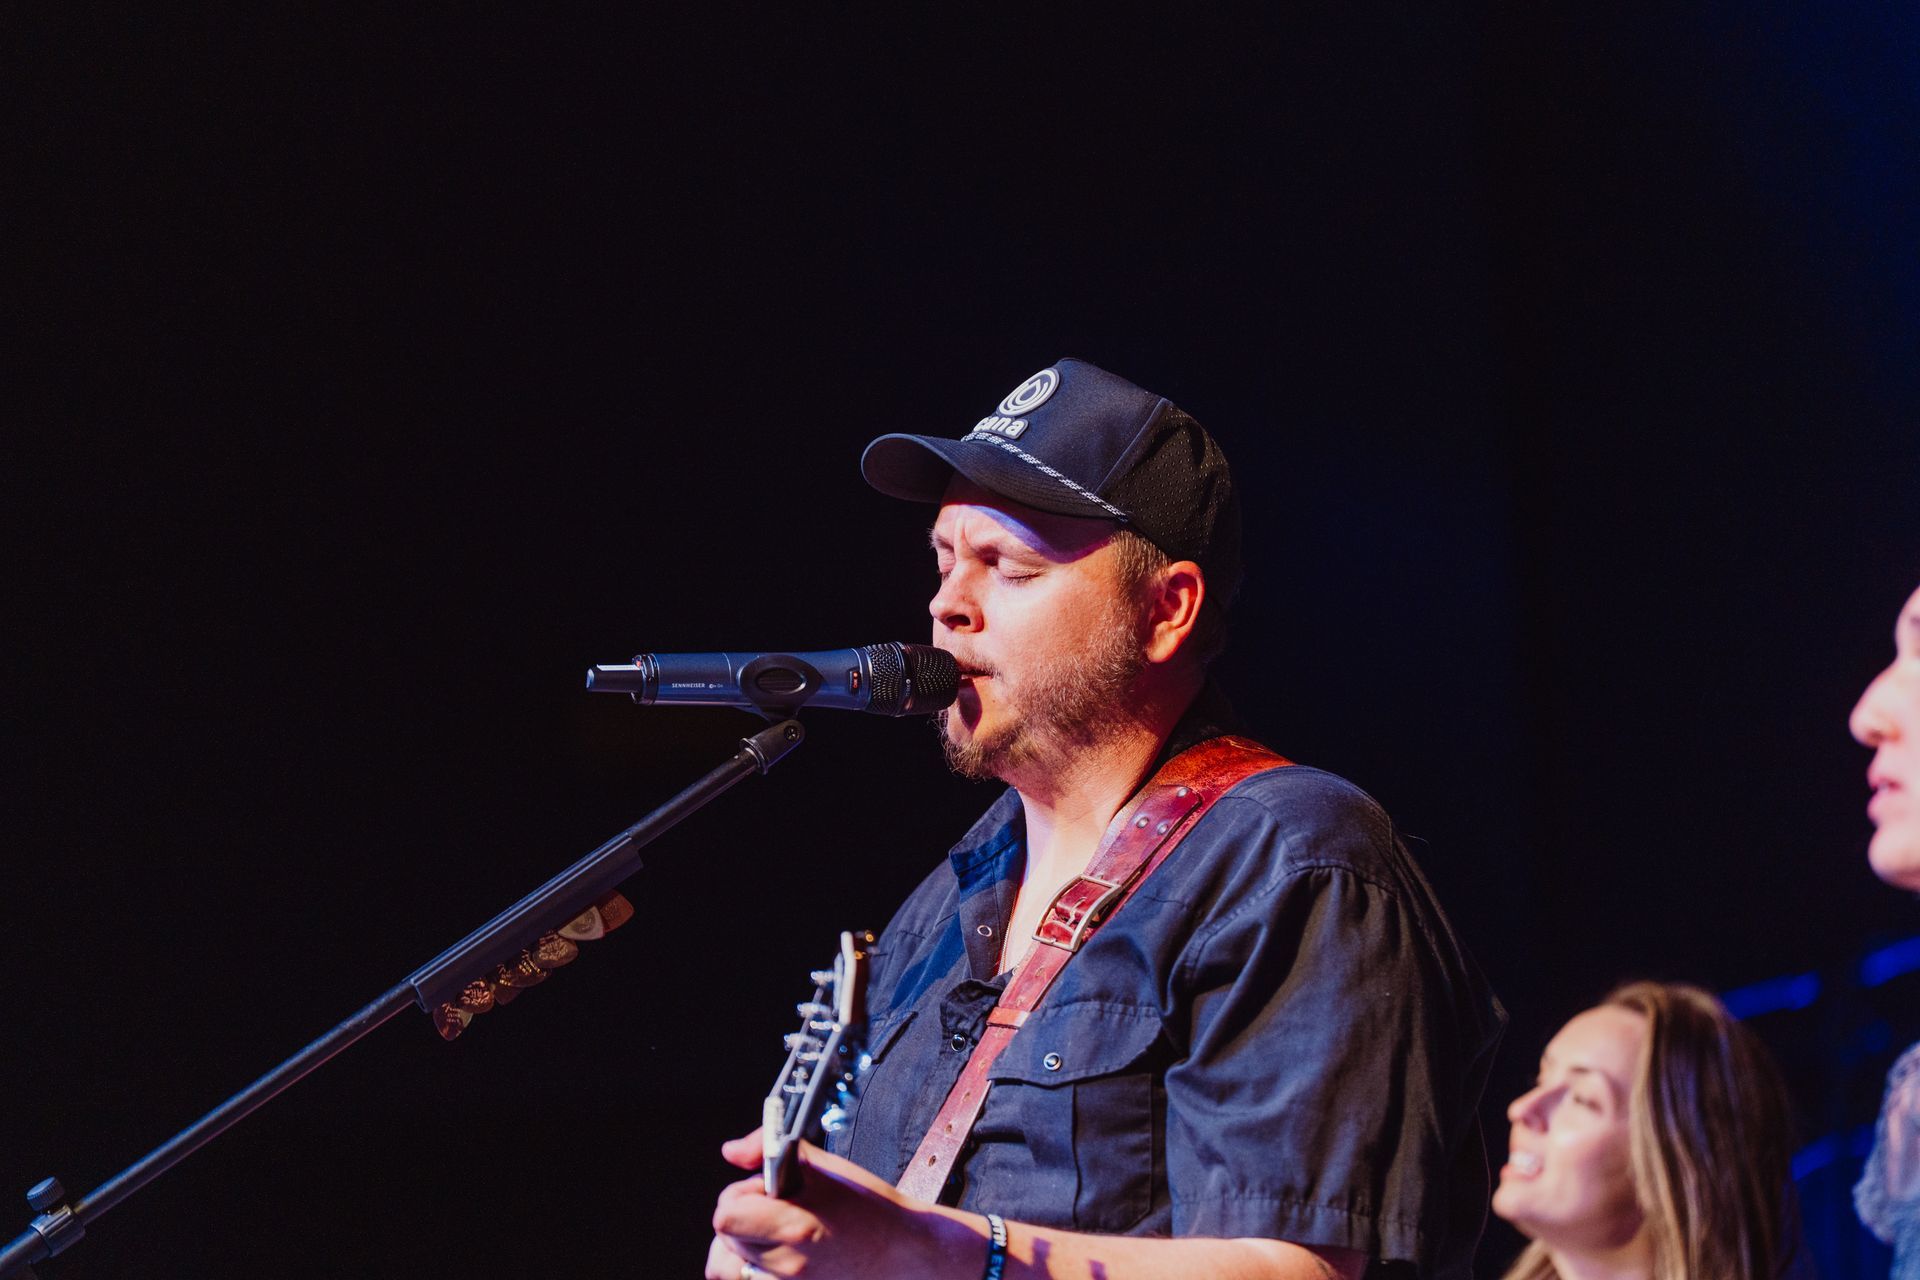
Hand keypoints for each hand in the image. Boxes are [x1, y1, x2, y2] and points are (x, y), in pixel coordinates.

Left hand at [704, 1128, 973, 1279]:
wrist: (907, 1255)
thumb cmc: (873, 1213)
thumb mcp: (826, 1168)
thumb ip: (770, 1148)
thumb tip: (733, 1151)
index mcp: (794, 1226)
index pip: (725, 1215)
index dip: (739, 1196)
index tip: (762, 1191)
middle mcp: (786, 1264)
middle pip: (724, 1240)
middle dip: (743, 1219)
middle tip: (773, 1211)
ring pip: (729, 1270)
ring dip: (740, 1251)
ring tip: (768, 1238)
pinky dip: (754, 1272)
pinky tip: (775, 1259)